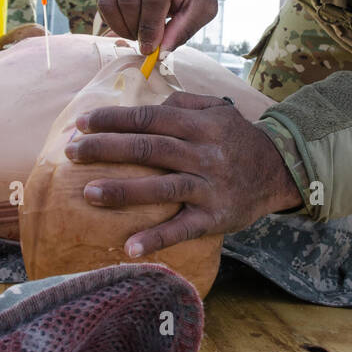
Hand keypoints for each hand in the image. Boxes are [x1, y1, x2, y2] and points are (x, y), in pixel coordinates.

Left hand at [65, 92, 302, 253]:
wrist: (280, 171)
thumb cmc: (238, 139)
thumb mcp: (219, 111)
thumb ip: (184, 104)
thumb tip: (148, 105)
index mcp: (202, 125)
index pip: (150, 118)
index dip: (114, 119)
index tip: (82, 123)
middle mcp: (205, 154)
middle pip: (149, 148)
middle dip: (106, 149)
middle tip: (71, 152)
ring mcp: (210, 187)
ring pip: (162, 188)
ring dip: (123, 191)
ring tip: (88, 194)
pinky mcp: (216, 218)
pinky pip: (183, 229)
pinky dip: (158, 239)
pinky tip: (131, 247)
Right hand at [97, 0, 217, 54]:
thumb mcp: (202, 5)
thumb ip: (185, 27)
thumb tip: (160, 51)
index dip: (150, 26)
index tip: (150, 48)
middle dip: (135, 27)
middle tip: (145, 42)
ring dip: (121, 25)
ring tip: (137, 34)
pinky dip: (112, 18)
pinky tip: (128, 22)